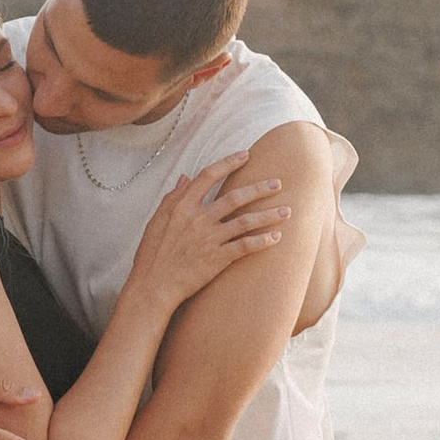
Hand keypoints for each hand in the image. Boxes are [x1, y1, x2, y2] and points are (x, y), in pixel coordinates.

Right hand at [121, 153, 290, 317]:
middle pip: (235, 197)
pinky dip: (262, 241)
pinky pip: (244, 246)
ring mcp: (209, 239)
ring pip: (245, 221)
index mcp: (182, 207)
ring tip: (287, 211)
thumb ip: (172, 197)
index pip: (208, 176)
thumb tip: (186, 177)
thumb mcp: (156, 220)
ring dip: (268, 215)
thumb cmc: (152, 253)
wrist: (153, 285)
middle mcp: (198, 219)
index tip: (245, 154)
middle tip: (278, 183)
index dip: (228, 162)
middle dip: (259, 189)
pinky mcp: (217, 259)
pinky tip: (276, 237)